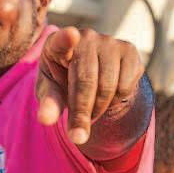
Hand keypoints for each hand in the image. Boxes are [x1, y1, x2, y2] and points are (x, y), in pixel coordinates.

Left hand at [35, 25, 143, 144]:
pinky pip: (126, 85)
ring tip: (89, 111)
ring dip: (99, 108)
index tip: (71, 36)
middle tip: (77, 136)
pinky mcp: (129, 50)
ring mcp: (109, 41)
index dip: (66, 38)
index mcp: (56, 43)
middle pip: (86, 81)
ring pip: (108, 86)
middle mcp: (85, 36)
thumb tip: (45, 120)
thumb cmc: (62, 83)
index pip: (62, 40)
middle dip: (82, 111)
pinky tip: (107, 96)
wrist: (90, 76)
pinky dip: (116, 100)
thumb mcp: (51, 93)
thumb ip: (48, 104)